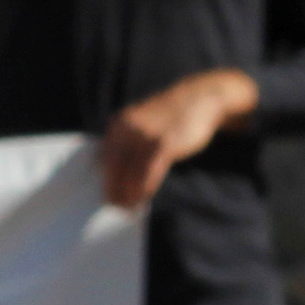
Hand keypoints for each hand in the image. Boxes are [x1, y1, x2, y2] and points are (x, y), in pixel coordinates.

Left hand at [96, 69, 255, 211]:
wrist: (200, 98)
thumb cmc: (170, 117)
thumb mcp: (142, 122)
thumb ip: (128, 141)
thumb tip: (117, 172)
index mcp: (119, 123)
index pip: (104, 157)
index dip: (105, 178)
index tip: (105, 195)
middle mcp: (128, 128)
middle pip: (114, 166)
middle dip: (113, 189)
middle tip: (116, 207)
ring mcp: (146, 135)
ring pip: (130, 172)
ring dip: (129, 193)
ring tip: (129, 207)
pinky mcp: (165, 143)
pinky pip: (149, 171)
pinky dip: (145, 187)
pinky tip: (144, 196)